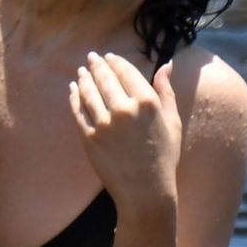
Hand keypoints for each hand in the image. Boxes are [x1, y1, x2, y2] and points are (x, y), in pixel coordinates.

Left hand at [70, 51, 180, 213]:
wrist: (145, 190)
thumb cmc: (164, 156)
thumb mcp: (172, 121)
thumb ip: (166, 90)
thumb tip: (165, 64)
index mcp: (146, 102)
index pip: (126, 72)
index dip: (115, 61)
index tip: (109, 57)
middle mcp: (123, 109)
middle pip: (105, 78)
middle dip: (96, 65)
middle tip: (91, 58)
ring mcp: (103, 123)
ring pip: (89, 92)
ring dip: (84, 78)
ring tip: (81, 72)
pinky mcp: (89, 137)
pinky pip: (78, 111)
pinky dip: (74, 97)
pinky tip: (73, 90)